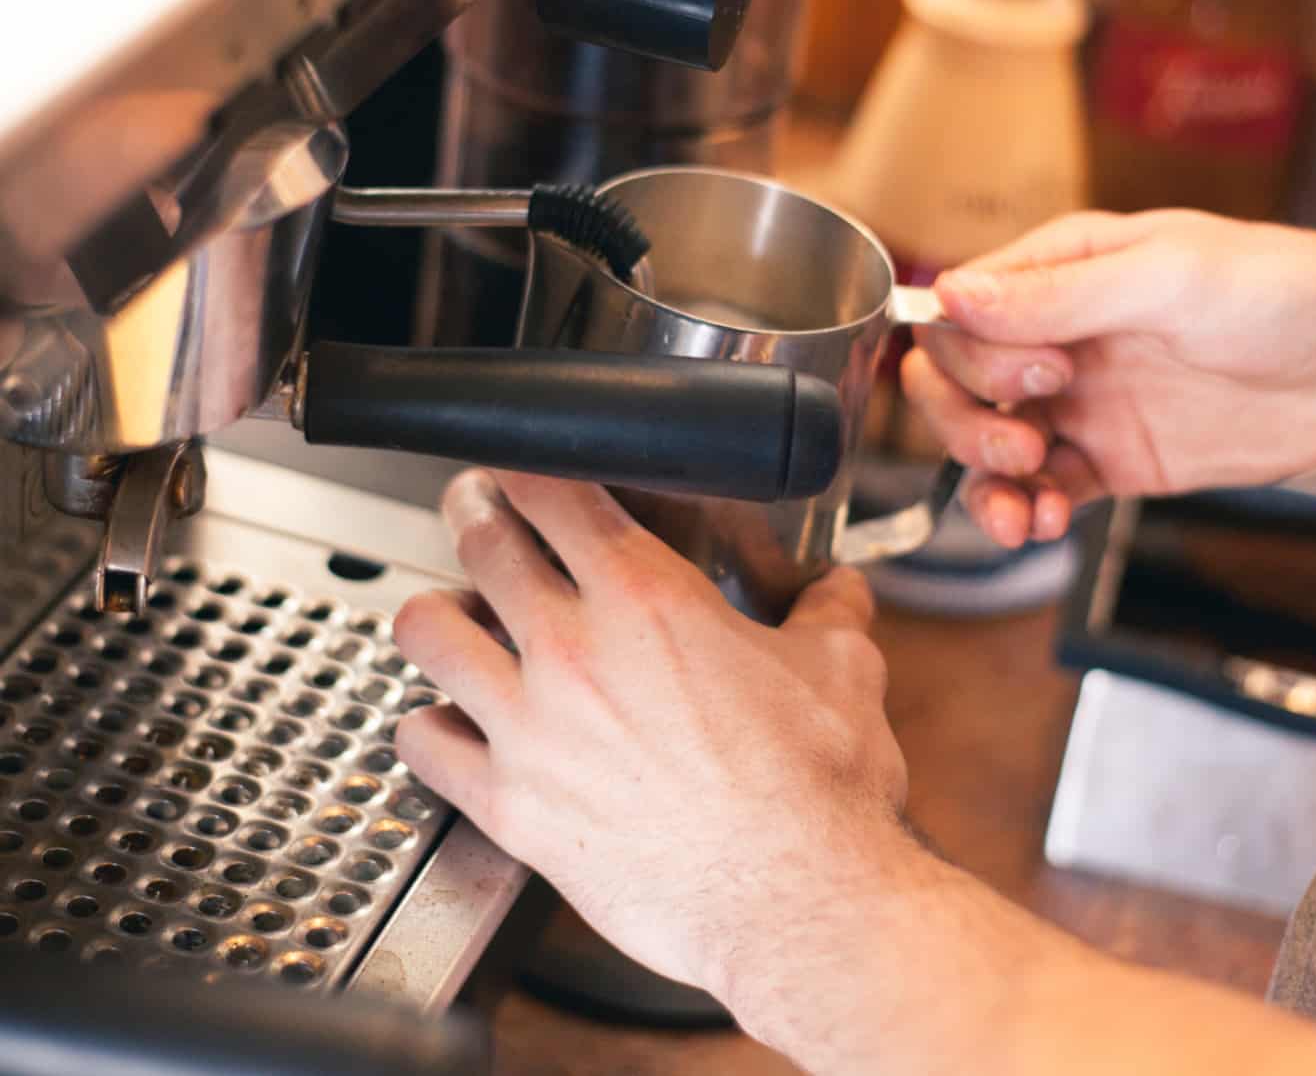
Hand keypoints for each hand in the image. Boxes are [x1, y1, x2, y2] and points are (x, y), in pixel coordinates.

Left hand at [393, 470, 908, 1021]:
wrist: (799, 902)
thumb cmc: (819, 788)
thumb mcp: (842, 668)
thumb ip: (827, 609)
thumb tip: (837, 588)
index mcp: (648, 596)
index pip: (553, 489)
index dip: (530, 463)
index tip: (526, 468)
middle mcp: (573, 648)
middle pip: (481, 540)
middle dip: (472, 508)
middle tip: (476, 506)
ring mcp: (529, 727)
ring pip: (428, 630)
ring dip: (437, 609)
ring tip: (454, 611)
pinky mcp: (509, 806)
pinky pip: (422, 742)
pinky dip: (427, 722)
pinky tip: (452, 721)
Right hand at [904, 210, 1315, 547]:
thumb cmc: (1283, 294)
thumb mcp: (1168, 277)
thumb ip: (1057, 293)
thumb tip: (951, 295)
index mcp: (1055, 274)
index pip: (956, 316)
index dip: (971, 358)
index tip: (1041, 375)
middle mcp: (1053, 337)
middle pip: (952, 384)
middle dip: (967, 423)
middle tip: (1024, 441)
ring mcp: (1077, 403)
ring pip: (983, 444)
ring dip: (984, 479)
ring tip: (1026, 504)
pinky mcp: (1107, 460)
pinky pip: (1038, 490)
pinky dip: (1024, 511)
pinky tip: (1042, 523)